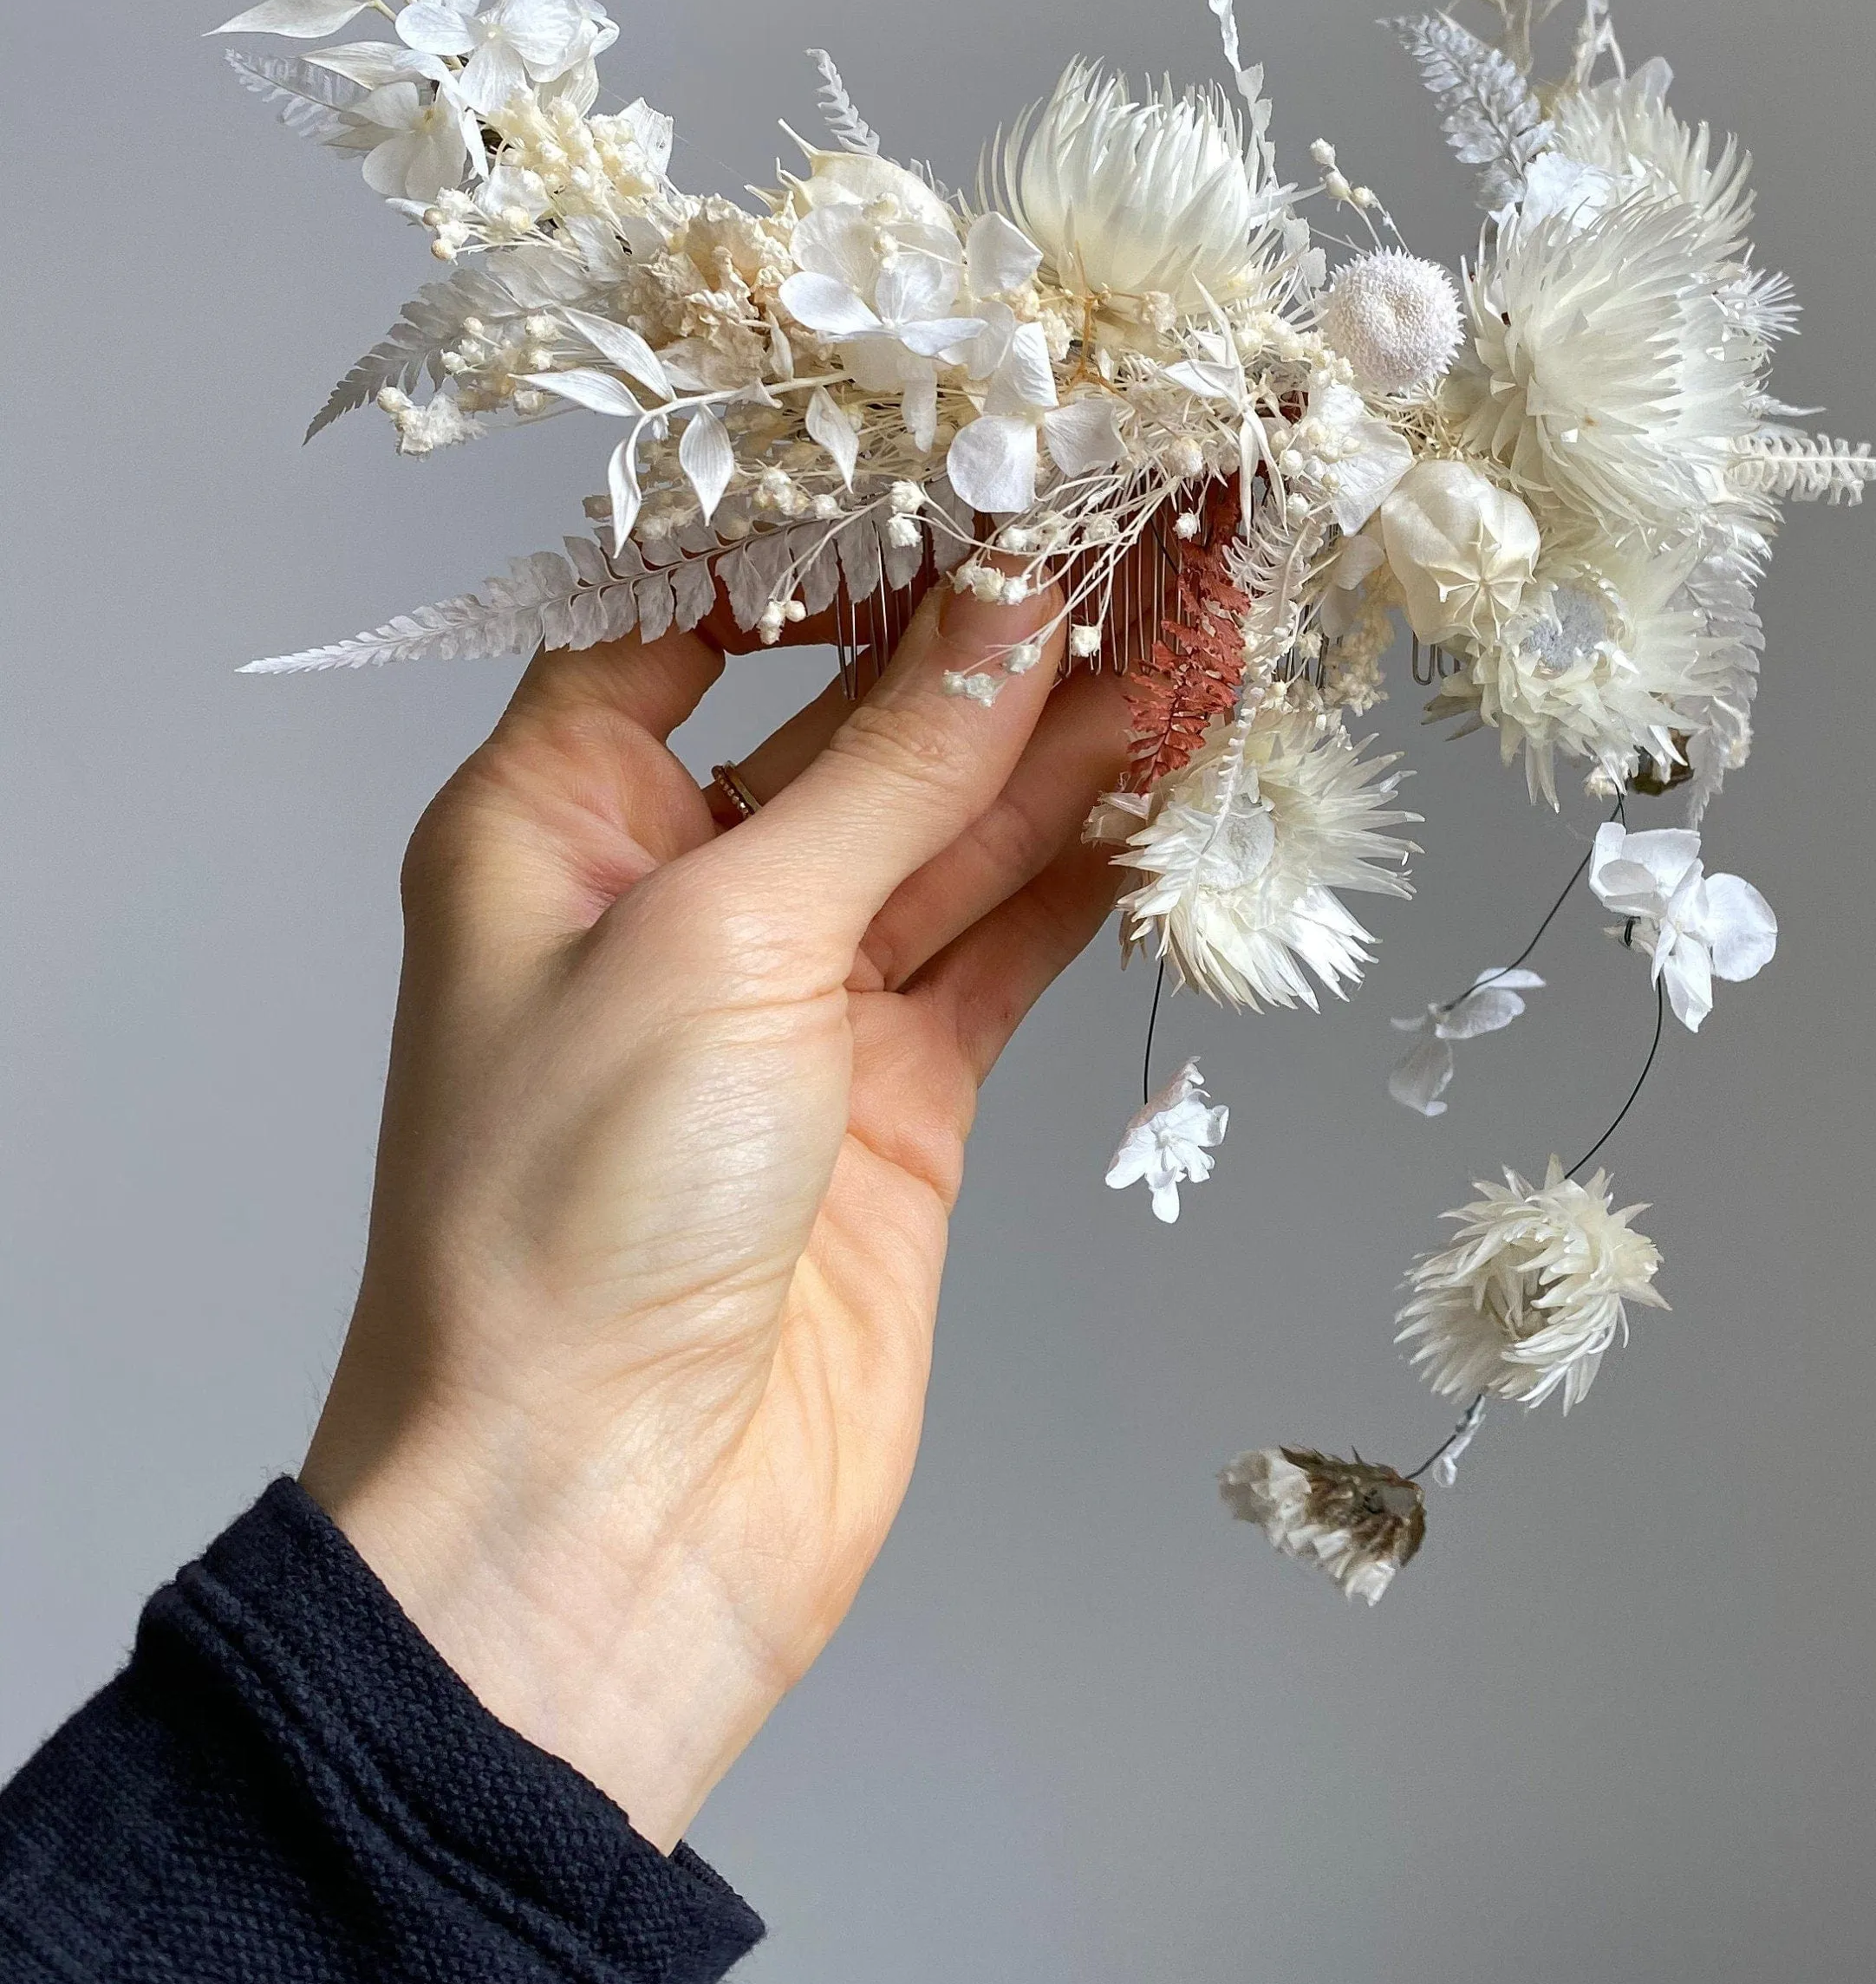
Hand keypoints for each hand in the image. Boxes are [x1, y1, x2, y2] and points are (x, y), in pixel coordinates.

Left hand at [300, 579, 1129, 1847]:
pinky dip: (1094, 863)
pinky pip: (1009, 934)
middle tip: (1152, 529)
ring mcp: (801, 990)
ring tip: (1207, 623)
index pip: (697, 615)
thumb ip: (890, 772)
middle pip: (865, 714)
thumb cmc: (569, 1224)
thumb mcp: (722, 943)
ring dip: (1080, 734)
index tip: (983, 464)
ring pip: (962, 820)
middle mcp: (678, 887)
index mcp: (559, 818)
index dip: (840, 537)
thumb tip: (1013, 605)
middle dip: (1007, 628)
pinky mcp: (901, 1084)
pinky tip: (1177, 776)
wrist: (614, 1520)